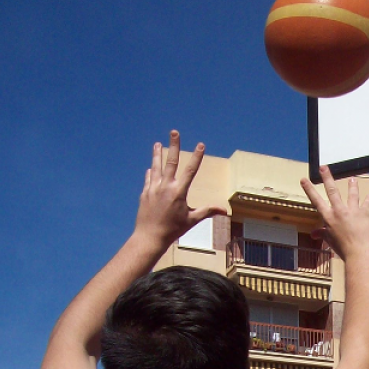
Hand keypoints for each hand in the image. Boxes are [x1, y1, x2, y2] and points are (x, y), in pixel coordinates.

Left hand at [135, 131, 225, 246]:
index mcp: (179, 192)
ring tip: (157, 143)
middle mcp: (166, 187)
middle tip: (174, 132)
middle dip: (174, 145)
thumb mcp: (192, 220)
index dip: (197, 156)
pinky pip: (149, 178)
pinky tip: (151, 167)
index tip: (201, 144)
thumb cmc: (173, 229)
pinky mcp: (145, 193)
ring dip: (157, 154)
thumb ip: (207, 211)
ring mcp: (153, 188)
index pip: (190, 170)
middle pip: (171, 161)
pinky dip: (151, 172)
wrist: (150, 237)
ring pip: (156, 166)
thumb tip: (224, 211)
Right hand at [300, 166, 368, 262]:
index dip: (309, 189)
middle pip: (332, 191)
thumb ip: (323, 234)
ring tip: (353, 179)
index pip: (316, 201)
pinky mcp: (365, 212)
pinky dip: (368, 200)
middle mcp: (339, 211)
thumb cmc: (344, 249)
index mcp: (329, 218)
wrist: (359, 252)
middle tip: (323, 167)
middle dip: (327, 178)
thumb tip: (314, 233)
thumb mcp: (330, 241)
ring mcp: (353, 210)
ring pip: (351, 194)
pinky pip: (366, 203)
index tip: (304, 180)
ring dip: (352, 186)